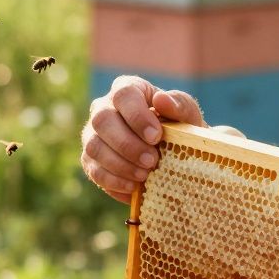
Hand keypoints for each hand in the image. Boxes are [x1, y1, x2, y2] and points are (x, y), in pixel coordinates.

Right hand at [79, 75, 207, 202]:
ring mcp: (93, 135)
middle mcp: (103, 108)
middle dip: (128, 144)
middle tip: (152, 161)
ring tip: (145, 175)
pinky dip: (114, 181)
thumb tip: (161, 100)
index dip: (137, 116)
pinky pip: (94, 171)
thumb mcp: (187, 114)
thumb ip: (179, 105)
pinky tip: (133, 187)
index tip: (156, 137)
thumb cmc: (180, 127)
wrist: (175, 154)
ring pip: (94, 147)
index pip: (123, 94)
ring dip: (120, 164)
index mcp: (128, 90)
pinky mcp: (91, 161)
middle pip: (102, 120)